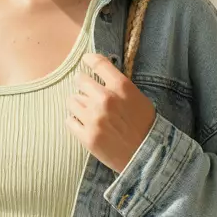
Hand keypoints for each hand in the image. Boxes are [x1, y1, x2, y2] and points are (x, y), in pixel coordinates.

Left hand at [65, 52, 156, 174]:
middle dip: (82, 85)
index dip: (89, 59)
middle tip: (86, 92)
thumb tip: (99, 77)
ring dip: (78, 104)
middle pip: (80, 81)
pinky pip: (69, 120)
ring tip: (88, 112)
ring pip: (72, 101)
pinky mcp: (87, 136)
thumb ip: (119, 87)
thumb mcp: (138, 99)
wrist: (147, 156)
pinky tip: (84, 124)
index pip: (99, 63)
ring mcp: (94, 118)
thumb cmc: (145, 126)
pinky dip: (74, 121)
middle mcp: (105, 100)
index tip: (85, 60)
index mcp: (121, 87)